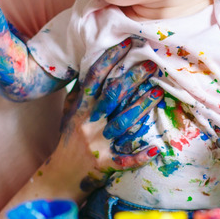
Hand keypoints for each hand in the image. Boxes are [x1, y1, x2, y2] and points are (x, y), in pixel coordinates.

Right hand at [59, 40, 162, 191]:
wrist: (60, 175)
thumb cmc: (68, 139)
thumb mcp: (69, 113)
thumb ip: (80, 93)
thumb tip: (92, 69)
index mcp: (80, 108)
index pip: (94, 78)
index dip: (110, 58)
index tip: (126, 43)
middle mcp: (89, 123)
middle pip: (113, 95)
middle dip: (133, 77)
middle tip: (151, 63)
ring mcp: (98, 144)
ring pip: (123, 122)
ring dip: (142, 106)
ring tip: (158, 90)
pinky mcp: (106, 164)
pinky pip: (126, 160)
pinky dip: (141, 155)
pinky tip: (156, 148)